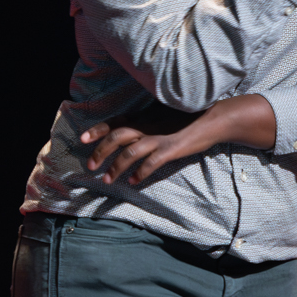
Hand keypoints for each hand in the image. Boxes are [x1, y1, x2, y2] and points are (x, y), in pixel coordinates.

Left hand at [82, 95, 275, 184]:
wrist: (214, 117)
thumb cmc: (190, 116)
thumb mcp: (164, 115)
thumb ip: (148, 121)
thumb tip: (136, 128)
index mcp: (144, 117)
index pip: (115, 122)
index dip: (97, 130)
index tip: (82, 139)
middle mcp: (147, 126)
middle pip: (116, 137)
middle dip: (100, 152)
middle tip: (90, 166)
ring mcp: (159, 137)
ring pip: (129, 152)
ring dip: (115, 166)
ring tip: (107, 180)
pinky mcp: (171, 148)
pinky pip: (151, 162)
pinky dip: (140, 172)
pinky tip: (133, 181)